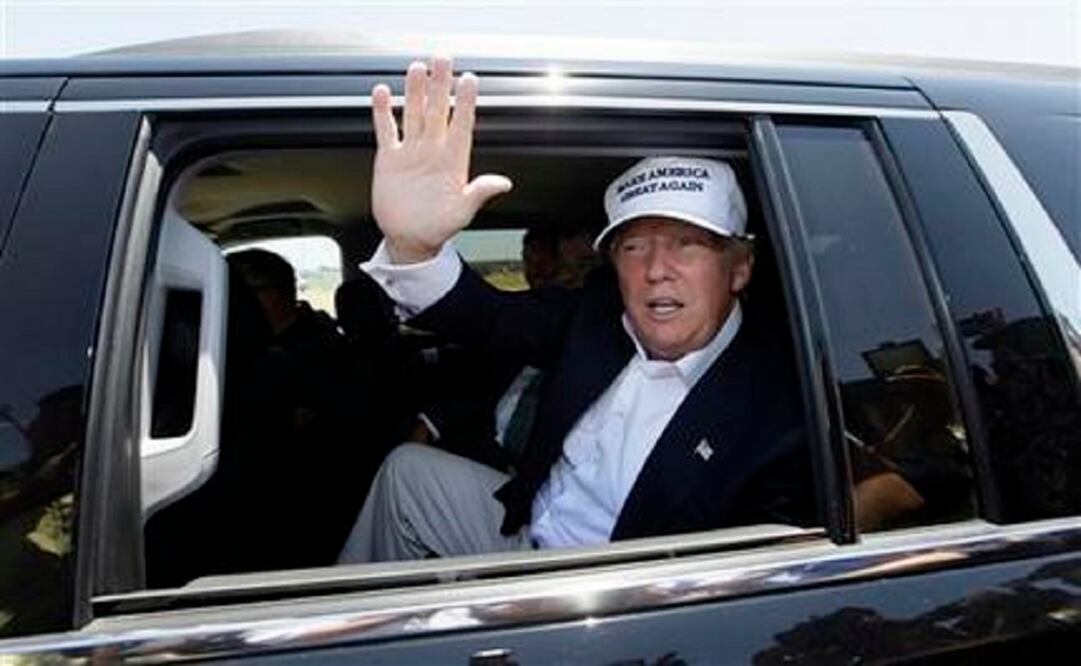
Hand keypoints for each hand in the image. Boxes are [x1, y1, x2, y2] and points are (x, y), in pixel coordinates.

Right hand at [370, 57, 512, 263]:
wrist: (411, 239)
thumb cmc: (439, 227)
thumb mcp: (462, 212)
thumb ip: (479, 194)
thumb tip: (503, 183)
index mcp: (453, 161)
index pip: (461, 124)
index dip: (465, 103)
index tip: (470, 80)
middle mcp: (433, 151)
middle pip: (437, 111)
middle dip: (440, 85)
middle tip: (442, 59)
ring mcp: (412, 152)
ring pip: (413, 114)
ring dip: (415, 92)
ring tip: (417, 68)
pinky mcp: (390, 159)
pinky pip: (387, 130)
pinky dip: (383, 112)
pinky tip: (383, 93)